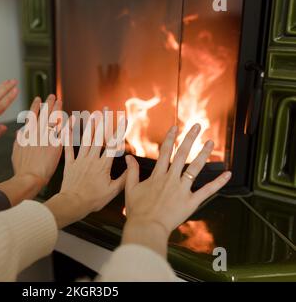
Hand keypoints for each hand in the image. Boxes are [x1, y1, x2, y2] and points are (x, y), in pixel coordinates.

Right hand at [11, 95, 62, 189]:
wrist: (29, 177)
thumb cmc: (22, 168)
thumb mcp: (16, 151)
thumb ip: (19, 139)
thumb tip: (20, 131)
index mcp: (27, 133)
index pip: (31, 115)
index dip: (35, 106)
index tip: (38, 98)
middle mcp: (37, 133)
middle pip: (44, 114)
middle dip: (48, 104)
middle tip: (53, 96)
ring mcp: (47, 138)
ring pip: (53, 120)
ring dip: (57, 109)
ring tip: (60, 101)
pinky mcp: (56, 145)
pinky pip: (64, 132)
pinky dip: (68, 123)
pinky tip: (72, 117)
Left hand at [45, 118, 125, 228]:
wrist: (73, 204)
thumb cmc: (93, 200)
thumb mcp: (113, 191)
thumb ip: (124, 178)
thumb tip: (132, 166)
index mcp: (103, 165)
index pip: (114, 144)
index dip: (119, 130)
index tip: (123, 119)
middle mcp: (92, 159)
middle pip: (99, 137)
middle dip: (103, 122)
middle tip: (105, 109)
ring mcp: (80, 160)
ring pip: (85, 140)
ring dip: (89, 126)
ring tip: (92, 114)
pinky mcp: (69, 164)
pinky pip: (68, 149)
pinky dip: (68, 138)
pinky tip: (67, 128)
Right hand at [122, 124, 231, 256]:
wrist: (146, 227)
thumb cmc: (137, 211)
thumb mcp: (130, 189)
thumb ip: (131, 171)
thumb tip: (128, 157)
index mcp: (157, 176)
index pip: (164, 152)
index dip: (170, 138)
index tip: (175, 127)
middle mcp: (171, 179)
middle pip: (182, 154)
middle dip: (190, 138)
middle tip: (197, 126)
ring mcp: (182, 190)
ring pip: (195, 168)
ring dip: (204, 154)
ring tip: (210, 142)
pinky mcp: (191, 202)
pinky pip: (207, 190)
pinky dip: (218, 182)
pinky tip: (227, 174)